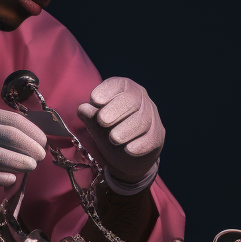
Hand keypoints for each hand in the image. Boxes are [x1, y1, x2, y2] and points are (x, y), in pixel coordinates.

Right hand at [0, 102, 47, 190]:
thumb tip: (20, 140)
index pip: (12, 119)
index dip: (33, 132)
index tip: (43, 141)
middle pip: (11, 136)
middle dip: (31, 147)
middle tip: (40, 157)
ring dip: (20, 163)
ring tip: (31, 167)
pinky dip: (0, 177)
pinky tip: (11, 180)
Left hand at [77, 77, 164, 193]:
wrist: (126, 157)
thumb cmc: (109, 132)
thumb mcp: (97, 125)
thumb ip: (91, 117)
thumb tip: (83, 108)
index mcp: (125, 90)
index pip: (119, 84)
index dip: (107, 90)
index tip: (94, 100)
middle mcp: (141, 100)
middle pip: (132, 99)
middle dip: (116, 109)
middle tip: (102, 120)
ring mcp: (152, 117)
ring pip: (142, 120)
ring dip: (126, 129)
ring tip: (113, 138)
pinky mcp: (157, 136)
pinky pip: (151, 138)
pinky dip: (140, 145)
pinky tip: (129, 149)